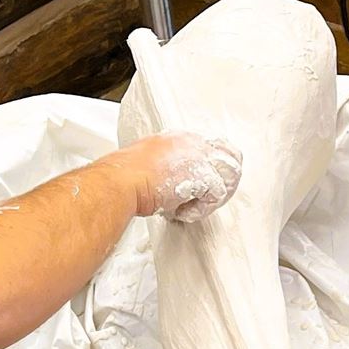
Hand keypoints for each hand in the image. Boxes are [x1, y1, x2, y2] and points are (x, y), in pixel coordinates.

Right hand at [112, 133, 242, 221]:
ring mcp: (200, 156)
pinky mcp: (204, 175)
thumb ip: (164, 168)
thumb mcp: (145, 164)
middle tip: (202, 199)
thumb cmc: (123, 177)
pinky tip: (180, 211)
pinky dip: (199, 210)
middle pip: (229, 158)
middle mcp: (192, 142)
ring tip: (188, 206)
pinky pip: (216, 196)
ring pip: (227, 178)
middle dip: (220, 182)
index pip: (211, 149)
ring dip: (210, 198)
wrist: (119, 182)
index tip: (199, 187)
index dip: (211, 171)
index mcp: (178, 137)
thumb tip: (170, 183)